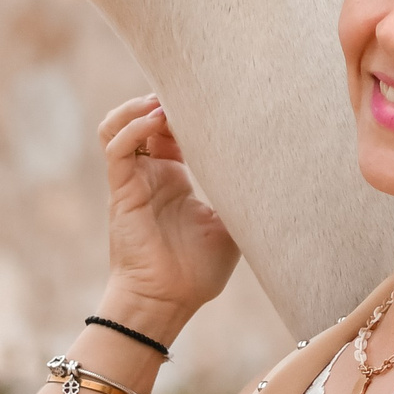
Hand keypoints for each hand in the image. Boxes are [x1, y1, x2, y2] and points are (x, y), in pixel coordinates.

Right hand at [96, 95, 239, 338]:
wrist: (167, 302)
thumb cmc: (196, 271)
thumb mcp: (230, 224)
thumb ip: (241, 196)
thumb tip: (277, 176)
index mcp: (173, 178)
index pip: (169, 130)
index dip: (185, 111)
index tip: (212, 99)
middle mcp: (151, 174)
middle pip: (144, 119)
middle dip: (163, 101)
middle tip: (190, 92)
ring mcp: (133, 180)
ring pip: (118, 126)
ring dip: (138, 108)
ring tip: (163, 102)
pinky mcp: (121, 191)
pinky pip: (116, 148)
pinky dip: (131, 128)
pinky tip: (155, 121)